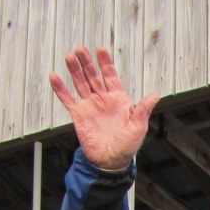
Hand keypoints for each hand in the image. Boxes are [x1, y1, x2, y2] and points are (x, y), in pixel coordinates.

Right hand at [49, 46, 159, 169]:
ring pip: (80, 83)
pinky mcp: (78, 114)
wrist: (110, 161)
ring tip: (70, 56)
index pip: (111, 76)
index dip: (106, 63)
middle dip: (87, 62)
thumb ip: (143, 110)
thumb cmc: (127, 146)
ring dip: (75, 70)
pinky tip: (54, 77)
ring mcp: (90, 106)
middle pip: (93, 76)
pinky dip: (61, 88)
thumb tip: (155, 96)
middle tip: (80, 49)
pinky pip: (68, 99)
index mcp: (118, 99)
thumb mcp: (138, 127)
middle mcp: (103, 99)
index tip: (101, 50)